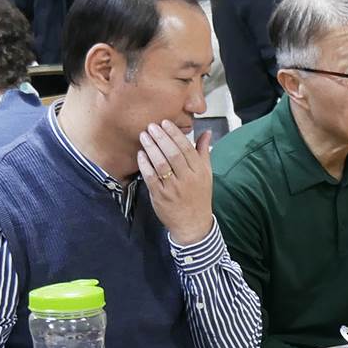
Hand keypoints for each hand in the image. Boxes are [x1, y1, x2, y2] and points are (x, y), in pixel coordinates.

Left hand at [138, 121, 213, 245]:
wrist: (193, 224)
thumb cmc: (199, 196)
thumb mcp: (206, 174)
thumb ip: (203, 152)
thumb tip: (206, 131)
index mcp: (199, 172)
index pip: (187, 148)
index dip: (175, 134)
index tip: (165, 123)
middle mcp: (187, 179)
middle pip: (173, 154)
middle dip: (161, 138)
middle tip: (151, 126)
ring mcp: (173, 188)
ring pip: (161, 164)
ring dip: (151, 148)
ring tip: (144, 136)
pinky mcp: (160, 196)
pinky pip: (151, 177)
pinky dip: (145, 165)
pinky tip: (141, 154)